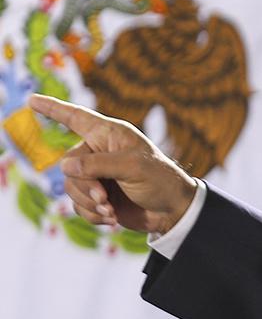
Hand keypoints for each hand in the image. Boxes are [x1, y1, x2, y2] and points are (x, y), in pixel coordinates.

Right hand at [29, 94, 197, 233]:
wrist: (173, 211)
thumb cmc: (161, 181)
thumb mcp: (134, 167)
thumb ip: (98, 165)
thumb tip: (65, 167)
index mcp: (110, 134)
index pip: (76, 118)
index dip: (53, 109)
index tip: (31, 100)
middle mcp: (100, 152)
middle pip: (69, 165)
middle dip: (85, 185)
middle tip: (106, 198)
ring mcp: (97, 176)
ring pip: (71, 188)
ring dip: (90, 203)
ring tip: (111, 209)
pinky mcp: (98, 196)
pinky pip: (78, 206)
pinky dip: (93, 214)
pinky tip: (112, 218)